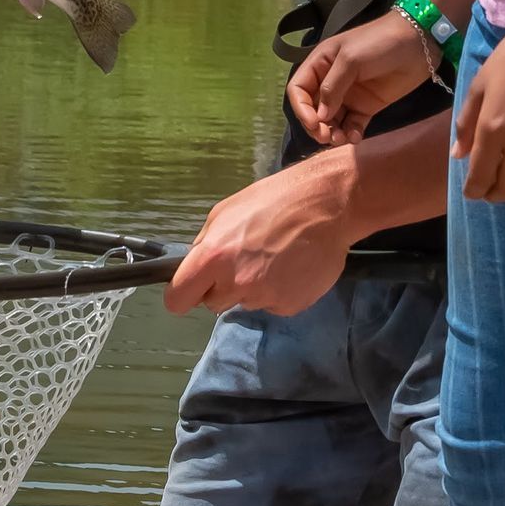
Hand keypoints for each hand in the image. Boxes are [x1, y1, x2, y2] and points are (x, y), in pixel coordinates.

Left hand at [164, 156, 355, 316]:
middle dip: (222, 287)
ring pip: (245, 302)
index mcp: (213, 257)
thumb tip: (194, 267)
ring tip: (275, 257)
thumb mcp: (225, 211)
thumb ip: (205, 243)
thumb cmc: (275, 200)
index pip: (177, 300)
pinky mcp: (290, 306)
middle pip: (213, 303)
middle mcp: (236, 283)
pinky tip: (291, 266)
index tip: (192, 289)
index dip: (183, 294)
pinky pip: (273, 304)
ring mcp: (264, 297)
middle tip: (244, 260)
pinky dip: (279, 290)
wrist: (327, 204)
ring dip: (253, 286)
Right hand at [289, 12, 432, 146]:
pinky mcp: (367, 106)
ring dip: (332, 133)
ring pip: (331, 120)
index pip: (299, 89)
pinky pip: (352, 124)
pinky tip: (355, 137)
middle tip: (327, 137)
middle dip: (316, 125)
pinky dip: (350, 134)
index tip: (314, 123)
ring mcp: (349, 95)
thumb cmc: (380, 43)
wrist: (418, 44)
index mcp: (321, 64)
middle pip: (313, 109)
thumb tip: (321, 116)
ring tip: (341, 139)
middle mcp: (331, 81)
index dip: (301, 108)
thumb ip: (333, 87)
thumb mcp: (351, 59)